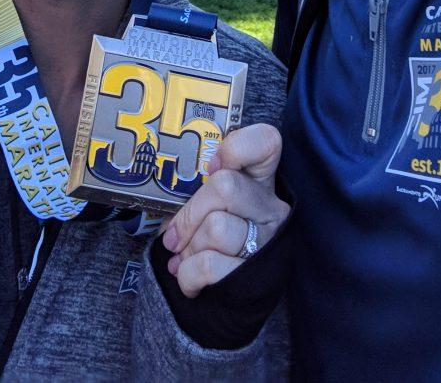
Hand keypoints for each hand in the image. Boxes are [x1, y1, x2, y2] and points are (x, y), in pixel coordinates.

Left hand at [161, 124, 288, 297]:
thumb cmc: (207, 240)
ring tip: (185, 258)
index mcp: (259, 179)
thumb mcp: (205, 208)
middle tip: (174, 236)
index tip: (211, 168)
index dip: (236, 148)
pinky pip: (210, 264)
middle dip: (189, 214)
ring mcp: (268, 241)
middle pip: (225, 187)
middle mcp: (270, 207)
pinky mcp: (258, 276)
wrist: (226, 298)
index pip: (265, 142)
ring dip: (189, 247)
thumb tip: (170, 205)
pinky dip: (188, 274)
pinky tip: (189, 278)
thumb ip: (195, 193)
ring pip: (217, 228)